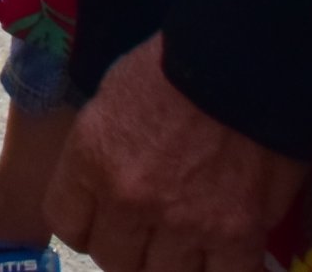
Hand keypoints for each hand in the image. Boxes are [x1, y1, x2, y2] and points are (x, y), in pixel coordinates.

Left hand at [46, 39, 306, 271]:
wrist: (244, 61)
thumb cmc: (174, 65)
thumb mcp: (112, 98)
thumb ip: (102, 153)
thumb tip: (104, 191)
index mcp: (92, 159)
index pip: (67, 225)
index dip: (87, 226)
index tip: (103, 219)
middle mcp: (129, 200)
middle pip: (115, 261)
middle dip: (128, 248)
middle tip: (148, 232)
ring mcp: (183, 222)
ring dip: (172, 263)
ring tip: (186, 243)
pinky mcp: (236, 233)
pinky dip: (222, 268)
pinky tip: (225, 250)